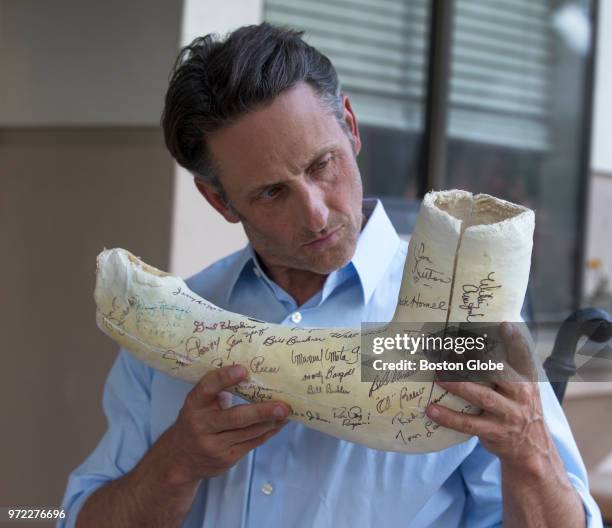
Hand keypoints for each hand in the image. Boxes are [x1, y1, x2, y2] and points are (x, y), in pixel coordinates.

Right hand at [163, 365, 290, 484]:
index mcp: (195, 404)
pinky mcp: (225, 459)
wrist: (179, 459)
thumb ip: (219, 390)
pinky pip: (252, 444)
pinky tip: (279, 424)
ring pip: (249, 432)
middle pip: (236, 417)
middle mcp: (202, 425)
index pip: (208, 388)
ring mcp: (214, 445)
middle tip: (283, 405)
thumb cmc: (197, 420)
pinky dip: (268, 433)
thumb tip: (253, 374)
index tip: (244, 370)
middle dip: (262, 411)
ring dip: (271, 422)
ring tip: (287, 412)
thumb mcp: (200, 403)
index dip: (225, 378)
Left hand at [425, 322, 553, 468]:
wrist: (532, 448)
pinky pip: (469, 424)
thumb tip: (479, 340)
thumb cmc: (519, 408)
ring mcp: (508, 414)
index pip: (523, 356)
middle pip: (498, 373)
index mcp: (527, 379)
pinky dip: (448, 417)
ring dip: (458, 385)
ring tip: (437, 376)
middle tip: (451, 350)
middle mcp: (521, 395)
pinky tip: (431, 410)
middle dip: (475, 361)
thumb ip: (507, 366)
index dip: (515, 340)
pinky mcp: (495, 432)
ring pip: (482, 396)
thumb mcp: (522, 386)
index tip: (503, 324)